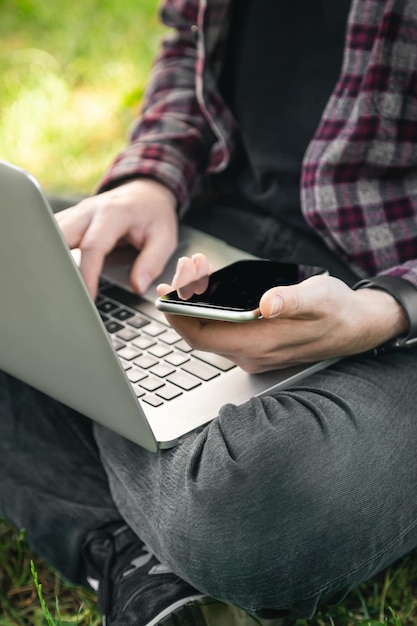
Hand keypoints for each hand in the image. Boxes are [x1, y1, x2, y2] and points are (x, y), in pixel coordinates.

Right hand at [56, 179, 177, 298]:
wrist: (145, 193)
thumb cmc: (154, 216)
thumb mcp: (164, 238)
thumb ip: (152, 263)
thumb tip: (138, 286)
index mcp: (113, 213)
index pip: (92, 246)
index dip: (87, 274)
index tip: (87, 296)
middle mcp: (89, 211)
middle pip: (61, 237)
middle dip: (59, 266)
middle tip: (64, 293)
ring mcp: (76, 213)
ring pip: (51, 235)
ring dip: (51, 259)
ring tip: (58, 285)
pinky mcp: (70, 219)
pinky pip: (52, 235)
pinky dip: (51, 253)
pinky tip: (56, 272)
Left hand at [157, 255, 408, 372]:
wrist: (357, 327)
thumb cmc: (338, 311)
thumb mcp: (319, 298)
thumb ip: (293, 300)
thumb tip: (269, 303)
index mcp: (258, 344)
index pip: (199, 336)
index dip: (177, 315)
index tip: (167, 290)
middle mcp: (250, 354)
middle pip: (200, 330)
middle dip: (186, 298)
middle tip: (189, 266)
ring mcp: (252, 352)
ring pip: (210, 329)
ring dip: (197, 301)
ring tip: (199, 269)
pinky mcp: (257, 345)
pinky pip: (222, 329)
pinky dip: (211, 307)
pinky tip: (212, 287)